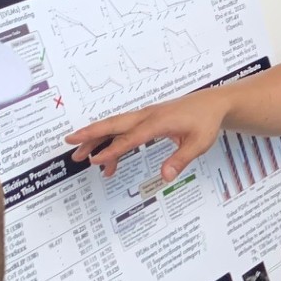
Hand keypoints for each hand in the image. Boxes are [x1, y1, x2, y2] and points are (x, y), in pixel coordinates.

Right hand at [66, 86, 233, 181]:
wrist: (211, 104)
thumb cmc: (205, 122)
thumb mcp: (199, 143)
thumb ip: (180, 159)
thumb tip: (165, 176)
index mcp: (158, 122)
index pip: (130, 138)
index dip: (112, 150)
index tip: (94, 161)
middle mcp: (147, 116)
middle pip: (113, 125)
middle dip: (90, 134)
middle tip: (70, 144)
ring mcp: (144, 117)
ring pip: (114, 127)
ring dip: (96, 139)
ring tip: (79, 156)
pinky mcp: (145, 120)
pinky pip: (123, 130)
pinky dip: (112, 144)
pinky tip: (109, 162)